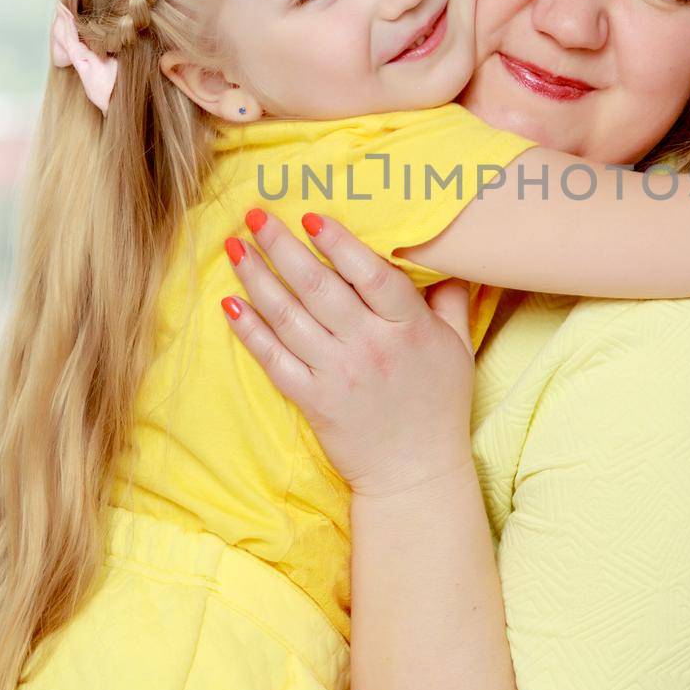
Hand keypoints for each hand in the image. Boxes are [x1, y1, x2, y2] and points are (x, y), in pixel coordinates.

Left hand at [221, 209, 476, 496]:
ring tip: (235, 248)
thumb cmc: (439, 405)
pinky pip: (274, 360)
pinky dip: (251, 331)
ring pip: (289, 318)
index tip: (312, 216)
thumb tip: (443, 255)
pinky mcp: (313, 401)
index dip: (340, 243)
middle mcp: (369, 347)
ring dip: (258, 279)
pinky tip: (231, 304)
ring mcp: (337, 374)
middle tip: (255, 215)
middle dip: (282, 247)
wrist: (415, 474)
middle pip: (319, 287)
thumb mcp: (458, 347)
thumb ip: (449, 299)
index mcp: (408, 328)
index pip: (371, 275)